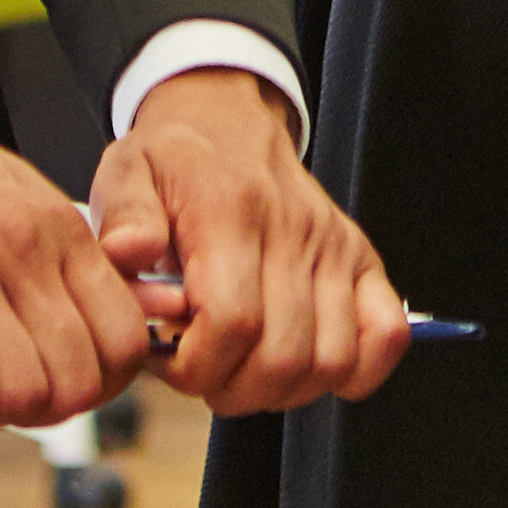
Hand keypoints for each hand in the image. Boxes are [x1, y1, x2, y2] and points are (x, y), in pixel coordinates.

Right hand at [0, 84, 158, 431]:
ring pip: (26, 389)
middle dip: (47, 411)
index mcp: (56, 225)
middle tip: (5, 400)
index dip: (101, 384)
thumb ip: (53, 252)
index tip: (64, 390)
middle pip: (82, 376)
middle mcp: (23, 245)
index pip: (126, 336)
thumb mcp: (7, 194)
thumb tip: (92, 311)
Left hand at [91, 70, 409, 412]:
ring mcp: (335, 248)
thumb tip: (128, 254)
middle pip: (283, 356)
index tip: (168, 359)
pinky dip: (355, 372)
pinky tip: (306, 367)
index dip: (195, 367)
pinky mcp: (361, 260)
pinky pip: (384, 337)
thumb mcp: (126, 172)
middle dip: (231, 388)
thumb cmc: (174, 160)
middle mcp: (295, 231)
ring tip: (243, 367)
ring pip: (332, 360)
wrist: (228, 118)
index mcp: (233, 213)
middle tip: (201, 370)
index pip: (232, 323)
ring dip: (282, 389)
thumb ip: (122, 219)